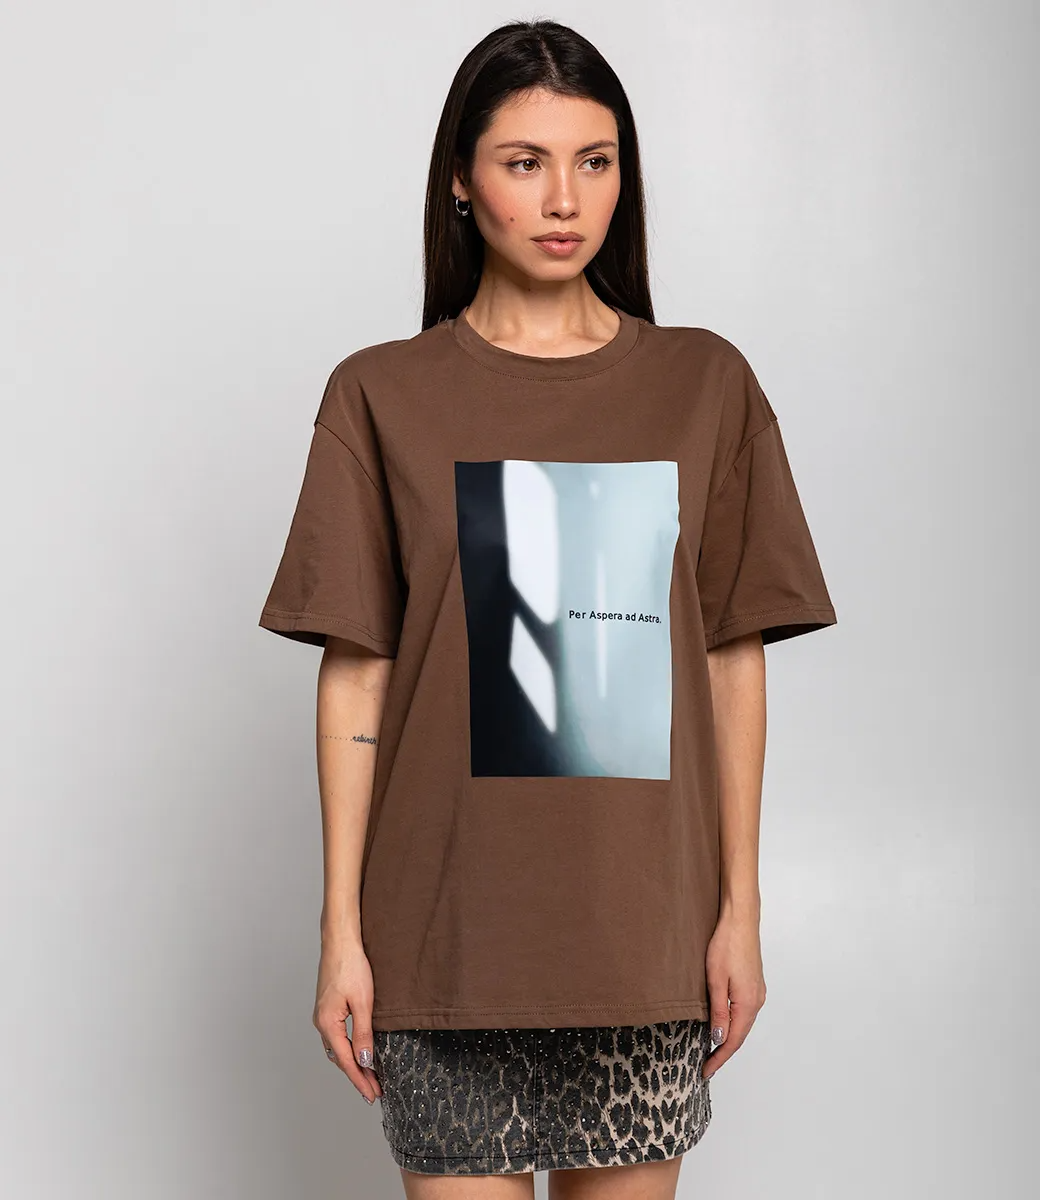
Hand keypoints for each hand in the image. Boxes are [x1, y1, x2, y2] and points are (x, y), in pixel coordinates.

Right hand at [313, 937, 381, 1103]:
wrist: (340, 941)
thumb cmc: (351, 966)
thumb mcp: (363, 1002)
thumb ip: (364, 1033)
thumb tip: (365, 1061)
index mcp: (327, 1024)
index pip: (346, 1061)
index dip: (360, 1080)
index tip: (372, 1095)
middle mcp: (321, 1023)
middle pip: (340, 1058)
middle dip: (357, 1075)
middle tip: (374, 1091)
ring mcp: (322, 1016)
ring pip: (337, 1049)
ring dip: (352, 1063)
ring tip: (369, 1076)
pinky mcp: (327, 1008)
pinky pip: (337, 1037)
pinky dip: (348, 1049)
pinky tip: (358, 1051)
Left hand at [701, 907, 766, 1079]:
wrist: (740, 920)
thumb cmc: (726, 945)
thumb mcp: (716, 980)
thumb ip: (718, 1011)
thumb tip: (719, 1038)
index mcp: (748, 1003)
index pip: (733, 1040)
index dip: (719, 1058)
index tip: (706, 1072)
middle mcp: (757, 1001)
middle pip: (740, 1034)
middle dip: (723, 1051)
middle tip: (706, 1065)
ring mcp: (758, 992)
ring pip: (743, 1023)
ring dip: (729, 1037)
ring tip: (712, 1049)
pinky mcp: (754, 984)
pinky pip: (744, 1011)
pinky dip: (733, 1023)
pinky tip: (723, 1024)